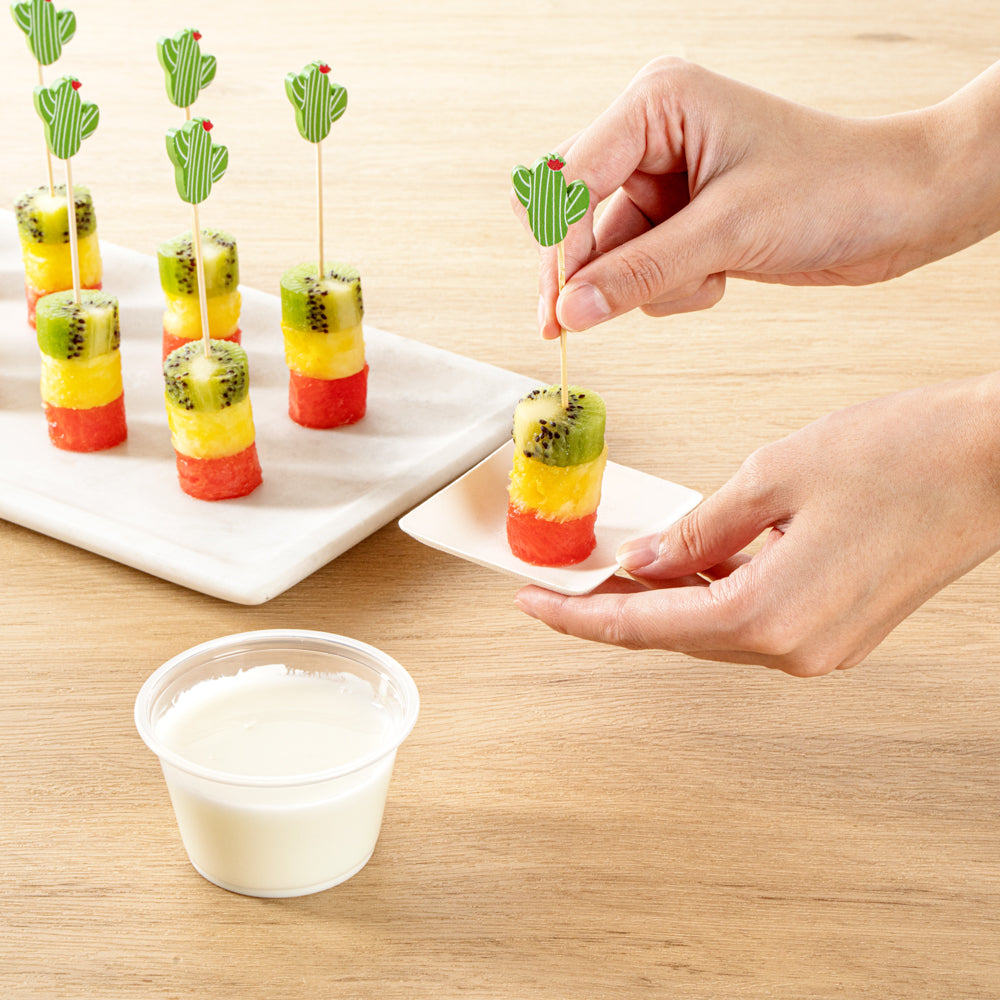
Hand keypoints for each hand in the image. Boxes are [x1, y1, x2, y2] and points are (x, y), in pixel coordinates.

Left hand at [514, 375, 999, 674]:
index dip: (579, 616)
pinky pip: (752, 621)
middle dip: (614, 606)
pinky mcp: (842, 631)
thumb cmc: (903, 455)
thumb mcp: (772, 474)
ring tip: (616, 566)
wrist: (996, 460)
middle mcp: (796, 648)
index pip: (643, 625)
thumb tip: (648, 558)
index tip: (534, 603)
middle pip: (673, 634)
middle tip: (565, 578)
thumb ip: (699, 527)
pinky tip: (687, 566)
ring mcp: (823, 646)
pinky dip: (710, 596)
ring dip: (661, 601)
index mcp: (769, 613)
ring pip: (712, 630)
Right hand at [534, 57, 999, 337]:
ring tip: (706, 279)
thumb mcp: (729, 232)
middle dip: (585, 272)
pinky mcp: (679, 221)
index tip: (559, 309)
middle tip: (570, 326)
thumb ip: (640, 274)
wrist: (899, 209)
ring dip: (645, 285)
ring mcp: (663, 182)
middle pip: (572, 216)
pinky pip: (639, 271)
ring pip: (606, 254)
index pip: (569, 179)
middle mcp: (650, 138)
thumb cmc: (833, 188)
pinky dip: (671, 290)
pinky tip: (719, 279)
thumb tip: (570, 312)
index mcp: (655, 105)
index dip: (558, 247)